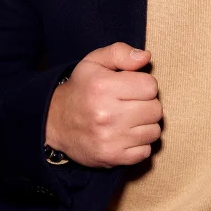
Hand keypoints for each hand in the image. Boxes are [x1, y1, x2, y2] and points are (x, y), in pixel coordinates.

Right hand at [44, 41, 161, 168]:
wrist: (54, 122)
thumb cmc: (81, 89)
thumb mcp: (94, 62)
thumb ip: (120, 53)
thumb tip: (145, 57)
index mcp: (103, 87)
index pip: (150, 86)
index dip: (143, 85)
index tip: (131, 88)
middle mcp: (106, 114)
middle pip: (156, 110)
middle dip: (147, 104)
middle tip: (131, 104)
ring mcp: (110, 139)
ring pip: (154, 131)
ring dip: (145, 125)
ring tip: (129, 120)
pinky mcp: (111, 157)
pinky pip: (145, 151)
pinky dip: (139, 144)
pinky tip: (125, 136)